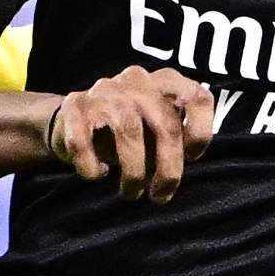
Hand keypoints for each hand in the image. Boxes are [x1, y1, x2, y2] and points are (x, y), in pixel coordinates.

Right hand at [44, 67, 216, 202]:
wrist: (74, 122)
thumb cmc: (127, 130)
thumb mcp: (157, 130)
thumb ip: (175, 140)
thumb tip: (178, 167)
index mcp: (165, 82)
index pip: (199, 97)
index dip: (200, 133)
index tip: (191, 158)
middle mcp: (138, 80)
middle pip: (166, 124)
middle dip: (168, 168)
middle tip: (161, 195)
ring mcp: (105, 90)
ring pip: (129, 131)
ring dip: (133, 172)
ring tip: (131, 192)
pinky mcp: (74, 106)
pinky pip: (85, 141)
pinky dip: (93, 166)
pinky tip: (98, 173)